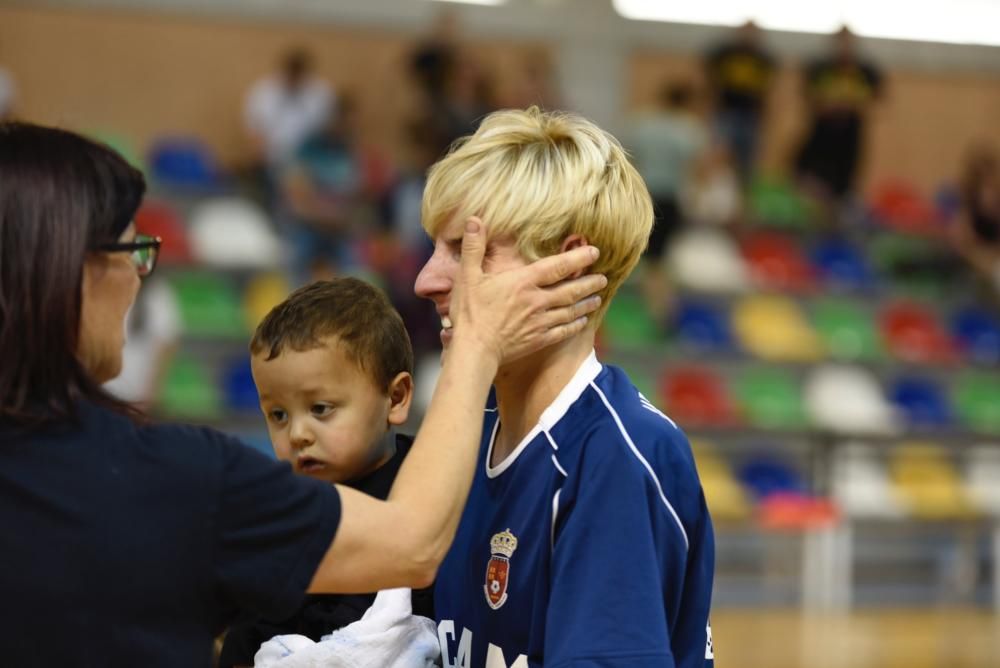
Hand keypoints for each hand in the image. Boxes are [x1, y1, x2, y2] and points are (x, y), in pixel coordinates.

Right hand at [449, 217, 606, 364]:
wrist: (474, 350)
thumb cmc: (469, 313)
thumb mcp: (467, 276)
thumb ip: (474, 247)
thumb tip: (474, 220)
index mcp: (522, 282)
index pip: (557, 266)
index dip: (578, 258)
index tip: (595, 252)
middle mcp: (536, 301)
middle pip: (570, 290)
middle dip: (589, 283)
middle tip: (603, 278)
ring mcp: (540, 322)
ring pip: (570, 311)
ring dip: (586, 303)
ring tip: (597, 297)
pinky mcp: (538, 340)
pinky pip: (563, 332)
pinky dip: (575, 325)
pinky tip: (582, 322)